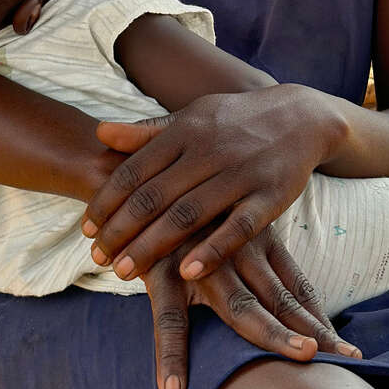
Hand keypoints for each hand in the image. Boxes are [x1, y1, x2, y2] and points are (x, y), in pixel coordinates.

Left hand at [83, 85, 345, 281]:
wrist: (301, 116)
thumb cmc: (235, 121)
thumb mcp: (192, 118)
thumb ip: (147, 132)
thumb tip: (100, 132)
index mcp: (185, 131)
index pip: (135, 170)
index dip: (108, 200)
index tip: (87, 229)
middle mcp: (209, 151)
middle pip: (155, 196)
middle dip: (122, 230)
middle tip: (98, 258)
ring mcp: (241, 173)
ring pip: (189, 214)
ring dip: (153, 245)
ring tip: (125, 272)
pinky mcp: (271, 196)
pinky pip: (238, 227)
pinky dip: (212, 250)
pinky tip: (187, 272)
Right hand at [142, 221, 361, 388]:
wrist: (131, 173)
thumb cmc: (184, 202)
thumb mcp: (226, 218)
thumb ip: (252, 249)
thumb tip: (278, 294)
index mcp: (255, 239)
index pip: (296, 286)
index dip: (320, 318)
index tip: (348, 349)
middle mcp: (236, 250)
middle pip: (282, 299)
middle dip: (314, 331)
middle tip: (346, 358)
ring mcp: (201, 262)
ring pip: (241, 306)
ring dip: (272, 333)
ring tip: (304, 358)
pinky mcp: (161, 269)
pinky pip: (169, 319)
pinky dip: (172, 354)